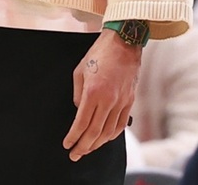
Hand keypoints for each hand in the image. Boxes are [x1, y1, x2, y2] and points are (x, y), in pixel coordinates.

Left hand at [64, 30, 140, 160]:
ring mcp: (121, 101)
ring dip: (97, 144)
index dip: (73, 137)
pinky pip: (121, 124)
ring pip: (109, 132)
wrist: (124, 42)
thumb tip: (79, 111)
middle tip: (74, 154)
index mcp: (93, 92)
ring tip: (88, 149)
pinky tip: (104, 138)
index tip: (67, 144)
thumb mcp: (79, 71)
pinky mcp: (130, 100)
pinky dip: (112, 135)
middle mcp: (109, 100)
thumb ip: (78, 95)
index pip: (81, 123)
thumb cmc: (100, 53)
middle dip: (83, 146)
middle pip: (95, 132)